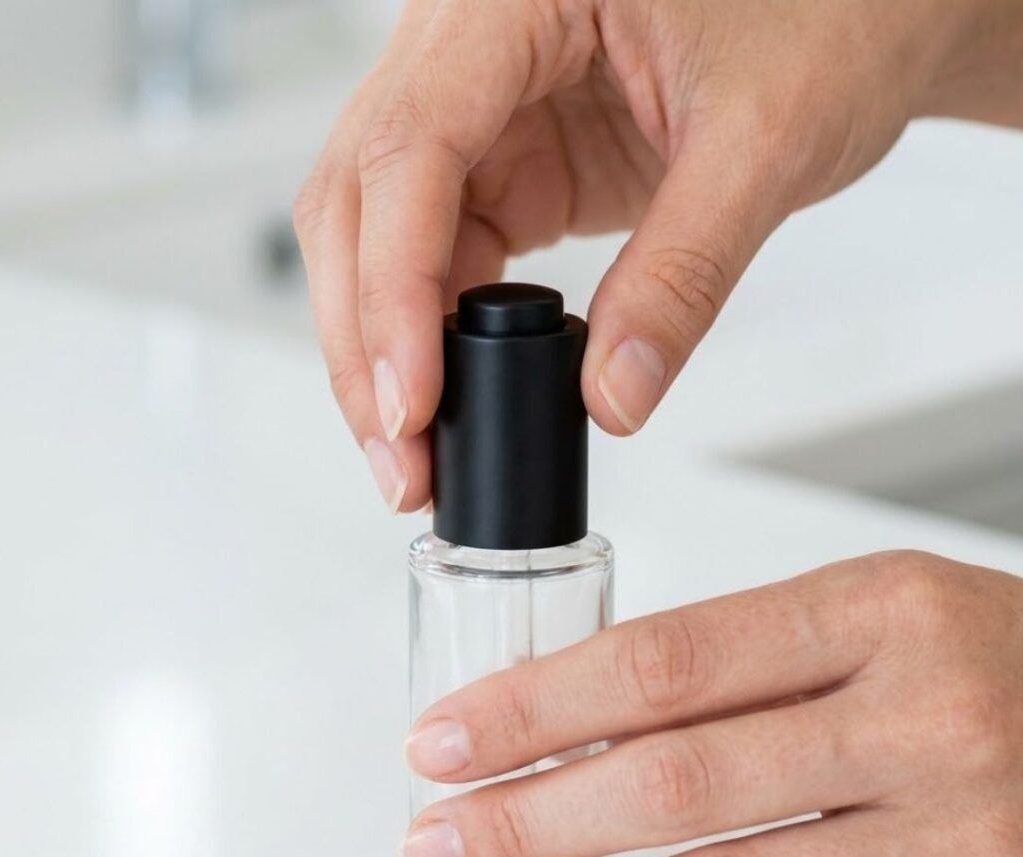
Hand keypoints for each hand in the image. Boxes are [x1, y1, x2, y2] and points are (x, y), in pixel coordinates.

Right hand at [294, 0, 1022, 510]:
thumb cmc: (826, 13)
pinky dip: (432, 337)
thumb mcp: (762, 142)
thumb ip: (681, 274)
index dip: (394, 288)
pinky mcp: (507, 169)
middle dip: (365, 341)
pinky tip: (445, 398)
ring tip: (411, 451)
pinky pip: (438, 256)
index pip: (411, 150)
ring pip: (379, 238)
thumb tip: (613, 396)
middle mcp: (470, 49)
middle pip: (360, 201)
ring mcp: (481, 112)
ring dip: (384, 350)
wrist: (851, 12)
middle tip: (398, 456)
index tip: (412, 400)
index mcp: (512, 0)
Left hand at [402, 551, 1022, 856]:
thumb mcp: (874, 609)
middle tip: (441, 842)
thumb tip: (582, 717)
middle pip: (678, 781)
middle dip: (531, 820)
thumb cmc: (987, 655)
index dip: (536, 709)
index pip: (663, 662)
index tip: (446, 741)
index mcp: (878, 611)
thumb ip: (740, 658)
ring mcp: (961, 837)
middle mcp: (921, 719)